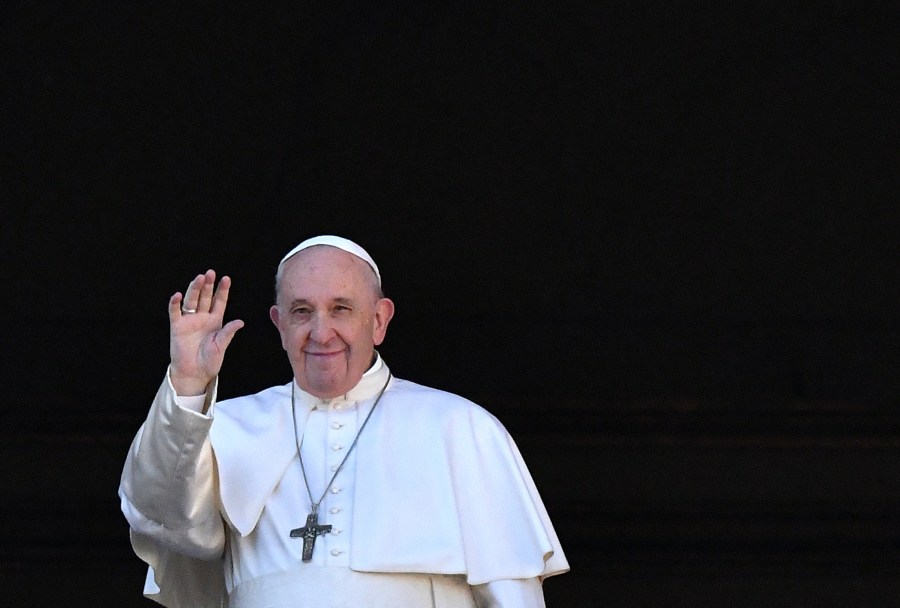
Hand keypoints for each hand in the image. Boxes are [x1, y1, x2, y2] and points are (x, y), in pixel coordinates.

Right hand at [168, 270, 244, 395]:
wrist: (194, 374)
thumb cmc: (209, 361)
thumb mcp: (221, 346)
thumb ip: (228, 333)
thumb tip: (240, 321)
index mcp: (215, 321)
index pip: (219, 301)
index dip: (222, 290)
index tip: (226, 278)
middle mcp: (202, 318)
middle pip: (205, 297)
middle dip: (208, 285)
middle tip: (211, 273)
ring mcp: (189, 321)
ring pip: (192, 301)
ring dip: (195, 289)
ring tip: (199, 278)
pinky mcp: (177, 327)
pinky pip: (175, 312)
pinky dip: (175, 304)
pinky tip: (177, 295)